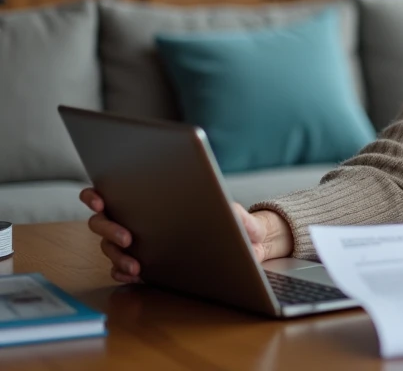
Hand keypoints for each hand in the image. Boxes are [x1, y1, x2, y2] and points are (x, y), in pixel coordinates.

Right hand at [80, 189, 293, 283]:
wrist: (243, 248)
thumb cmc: (235, 224)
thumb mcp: (239, 218)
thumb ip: (238, 216)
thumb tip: (234, 215)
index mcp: (151, 199)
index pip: (111, 191)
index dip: (95, 194)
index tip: (99, 197)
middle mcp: (136, 219)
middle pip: (103, 222)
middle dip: (109, 228)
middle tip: (128, 236)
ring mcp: (136, 244)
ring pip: (109, 248)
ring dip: (117, 256)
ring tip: (136, 265)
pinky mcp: (143, 266)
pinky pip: (120, 271)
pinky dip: (121, 273)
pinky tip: (132, 275)